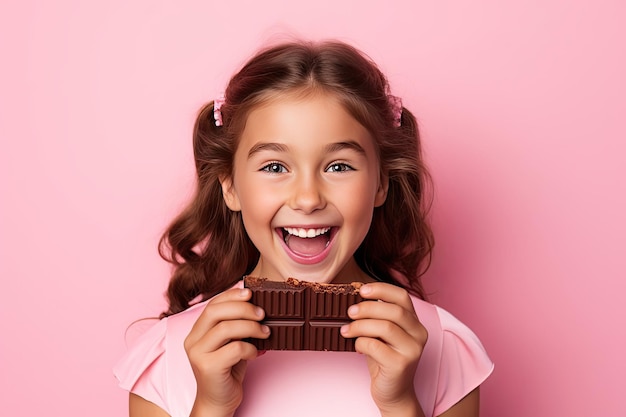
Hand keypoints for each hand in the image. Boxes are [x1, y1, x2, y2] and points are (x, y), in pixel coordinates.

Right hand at [184, 288, 269, 416]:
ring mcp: (198, 354)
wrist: (218, 402)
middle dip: (243, 308)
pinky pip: (234, 349)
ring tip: (265, 332)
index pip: (212, 304)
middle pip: (215, 312)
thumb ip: (237, 326)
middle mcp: (193, 340)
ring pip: (225, 328)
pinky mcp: (208, 367)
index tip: (250, 293)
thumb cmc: (227, 371)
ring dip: (250, 327)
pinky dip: (250, 348)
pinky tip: (255, 354)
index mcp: (197, 332)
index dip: (231, 295)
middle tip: (262, 314)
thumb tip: (258, 308)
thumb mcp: (231, 344)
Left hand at [341, 283, 426, 416]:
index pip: (402, 296)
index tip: (361, 289)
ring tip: (346, 330)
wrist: (393, 392)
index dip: (381, 289)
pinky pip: (376, 346)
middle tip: (350, 312)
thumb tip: (354, 295)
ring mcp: (412, 350)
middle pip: (394, 310)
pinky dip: (361, 343)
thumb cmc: (384, 359)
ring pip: (385, 327)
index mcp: (414, 322)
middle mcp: (419, 334)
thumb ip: (376, 316)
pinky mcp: (401, 365)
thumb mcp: (382, 334)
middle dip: (368, 308)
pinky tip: (356, 347)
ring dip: (360, 326)